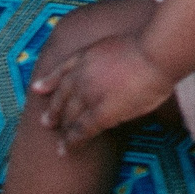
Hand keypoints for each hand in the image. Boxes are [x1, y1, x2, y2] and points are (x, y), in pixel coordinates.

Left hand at [31, 31, 175, 148]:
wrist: (157, 53)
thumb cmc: (151, 46)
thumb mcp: (120, 43)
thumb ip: (110, 56)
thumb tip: (115, 67)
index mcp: (88, 55)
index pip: (62, 70)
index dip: (49, 81)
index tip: (38, 89)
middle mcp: (83, 74)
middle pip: (62, 96)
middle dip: (53, 110)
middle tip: (46, 122)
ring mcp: (90, 94)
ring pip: (69, 115)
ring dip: (62, 130)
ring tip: (57, 143)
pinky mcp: (101, 113)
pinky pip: (81, 131)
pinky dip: (72, 142)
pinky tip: (67, 150)